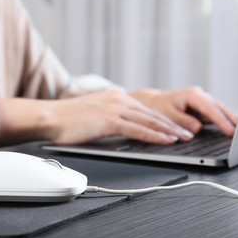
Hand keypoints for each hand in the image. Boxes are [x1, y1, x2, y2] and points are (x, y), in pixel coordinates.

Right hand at [0, 89, 194, 145]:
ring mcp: (114, 108)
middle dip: (172, 124)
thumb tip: (125, 129)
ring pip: (148, 120)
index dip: (163, 119)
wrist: (49, 116)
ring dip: (168, 130)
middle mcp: (118, 99)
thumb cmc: (68, 119)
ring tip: (183, 138)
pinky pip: (137, 129)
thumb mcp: (95, 114)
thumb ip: (112, 118)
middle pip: (151, 113)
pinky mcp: (109, 120)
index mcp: (115, 97)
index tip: (175, 126)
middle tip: (188, 132)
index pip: (145, 109)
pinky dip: (154, 135)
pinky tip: (165, 140)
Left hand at [130, 87, 237, 136]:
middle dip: (232, 119)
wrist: (154, 103)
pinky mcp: (203, 108)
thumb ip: (183, 122)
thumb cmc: (159, 108)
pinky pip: (216, 113)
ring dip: (231, 119)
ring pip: (220, 110)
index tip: (230, 131)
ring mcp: (203, 101)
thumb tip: (198, 128)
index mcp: (191, 95)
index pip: (210, 109)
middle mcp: (199, 95)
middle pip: (220, 107)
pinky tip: (233, 128)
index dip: (221, 121)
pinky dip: (224, 120)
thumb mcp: (168, 116)